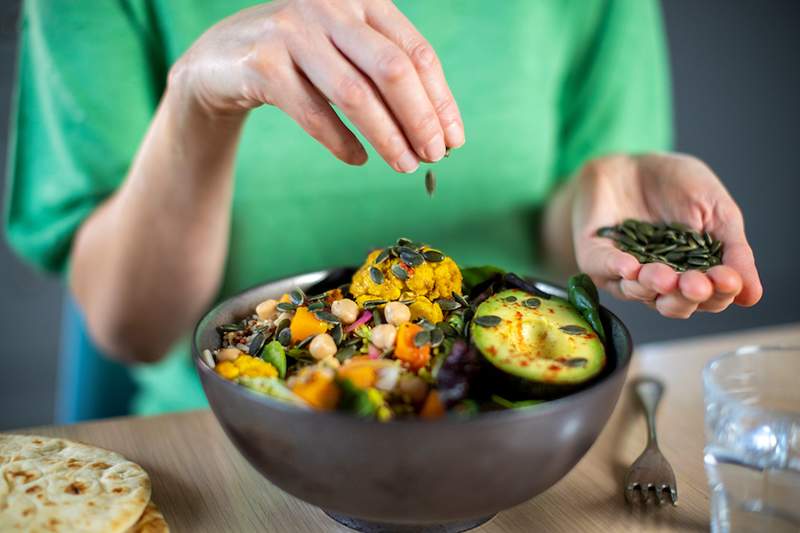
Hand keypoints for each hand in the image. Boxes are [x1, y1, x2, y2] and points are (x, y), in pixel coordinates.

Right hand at [168, 0, 463, 172]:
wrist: (221, 57)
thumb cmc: (300, 58)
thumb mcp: (347, 50)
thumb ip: (387, 75)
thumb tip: (439, 129)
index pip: (417, 53)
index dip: (441, 100)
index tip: (454, 139)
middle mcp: (331, 6)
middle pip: (393, 70)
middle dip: (420, 119)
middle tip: (434, 157)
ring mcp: (293, 31)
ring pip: (355, 94)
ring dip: (387, 137)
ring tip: (405, 166)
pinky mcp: (262, 63)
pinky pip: (313, 113)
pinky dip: (341, 141)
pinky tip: (358, 159)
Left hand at [571, 153, 761, 317]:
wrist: (632, 162)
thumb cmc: (678, 186)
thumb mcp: (717, 211)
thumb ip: (734, 249)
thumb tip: (753, 295)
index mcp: (693, 274)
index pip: (710, 297)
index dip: (719, 292)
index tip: (727, 279)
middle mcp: (659, 281)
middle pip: (675, 305)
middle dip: (686, 296)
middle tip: (696, 284)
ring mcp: (625, 273)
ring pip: (638, 292)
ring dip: (652, 285)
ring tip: (663, 275)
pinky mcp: (595, 257)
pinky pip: (603, 269)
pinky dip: (616, 268)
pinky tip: (630, 266)